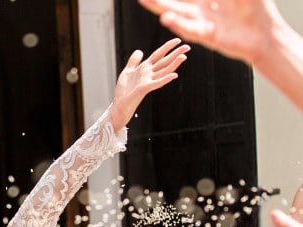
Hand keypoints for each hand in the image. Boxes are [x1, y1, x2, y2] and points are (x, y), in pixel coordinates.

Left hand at [110, 38, 189, 130]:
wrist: (119, 105)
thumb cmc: (123, 91)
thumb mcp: (127, 72)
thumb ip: (133, 61)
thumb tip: (140, 51)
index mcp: (144, 68)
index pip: (158, 55)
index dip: (167, 47)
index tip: (178, 40)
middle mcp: (148, 74)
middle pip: (164, 61)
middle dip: (175, 54)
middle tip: (187, 47)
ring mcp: (147, 81)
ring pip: (163, 71)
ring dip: (174, 64)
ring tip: (183, 57)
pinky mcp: (144, 89)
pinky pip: (156, 83)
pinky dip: (165, 79)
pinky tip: (174, 75)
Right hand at [138, 0, 278, 63]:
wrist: (265, 34)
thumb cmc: (255, 10)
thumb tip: (200, 0)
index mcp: (207, 1)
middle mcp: (201, 13)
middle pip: (175, 4)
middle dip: (158, 0)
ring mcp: (203, 24)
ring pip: (178, 16)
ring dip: (163, 8)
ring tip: (147, 0)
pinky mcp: (209, 36)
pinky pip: (190, 30)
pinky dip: (178, 24)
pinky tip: (167, 18)